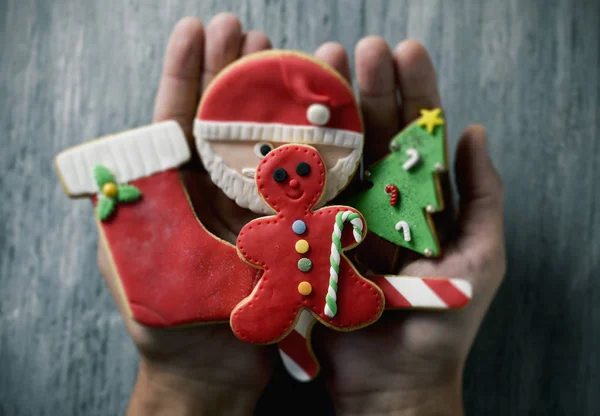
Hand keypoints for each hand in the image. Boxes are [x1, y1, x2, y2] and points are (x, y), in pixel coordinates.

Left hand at [97, 14, 276, 414]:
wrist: (212, 370)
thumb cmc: (168, 323)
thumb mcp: (141, 264)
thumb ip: (135, 208)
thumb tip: (129, 152)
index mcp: (170, 193)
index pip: (175, 121)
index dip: (187, 74)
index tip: (200, 29)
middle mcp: (209, 194)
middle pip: (222, 121)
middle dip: (234, 74)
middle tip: (253, 31)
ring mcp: (247, 208)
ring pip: (265, 144)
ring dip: (279, 102)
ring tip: (296, 58)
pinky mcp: (282, 229)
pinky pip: (299, 183)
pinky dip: (313, 149)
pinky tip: (328, 117)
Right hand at [313, 38, 505, 414]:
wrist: (393, 379)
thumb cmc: (444, 325)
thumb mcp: (480, 259)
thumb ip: (482, 198)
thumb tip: (476, 133)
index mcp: (420, 200)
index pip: (418, 134)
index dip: (414, 91)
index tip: (406, 51)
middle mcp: (379, 200)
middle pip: (374, 135)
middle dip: (369, 88)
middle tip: (360, 47)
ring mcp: (342, 216)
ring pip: (337, 154)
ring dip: (330, 110)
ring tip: (322, 66)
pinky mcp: (312, 238)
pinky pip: (305, 193)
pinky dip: (297, 157)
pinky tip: (290, 120)